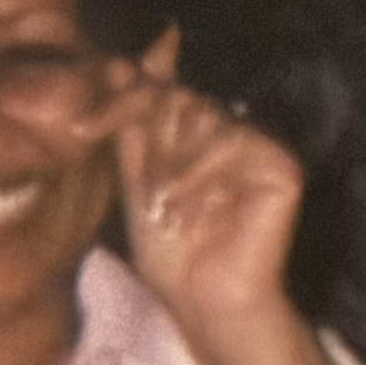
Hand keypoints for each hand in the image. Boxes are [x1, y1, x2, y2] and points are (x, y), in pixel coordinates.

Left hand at [101, 31, 306, 364]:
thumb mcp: (137, 179)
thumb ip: (136, 124)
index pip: (164, 89)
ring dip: (172, 167)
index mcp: (202, 133)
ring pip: (202, 117)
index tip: (83, 125)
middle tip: (149, 196)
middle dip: (152, 144)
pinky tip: (189, 215)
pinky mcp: (283, 168)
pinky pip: (230, 142)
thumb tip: (127, 61)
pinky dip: (198, 178)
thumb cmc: (174, 254)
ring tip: (165, 212)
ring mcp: (262, 147)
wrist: (205, 303)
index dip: (126, 99)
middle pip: (180, 97)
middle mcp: (235, 131)